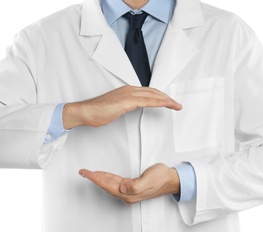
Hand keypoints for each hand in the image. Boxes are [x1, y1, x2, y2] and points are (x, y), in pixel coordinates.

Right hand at [63, 86, 181, 128]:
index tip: (169, 102)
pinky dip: (158, 102)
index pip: (148, 92)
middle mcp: (129, 90)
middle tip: (177, 105)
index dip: (160, 96)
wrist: (85, 112)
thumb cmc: (96, 112)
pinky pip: (147, 101)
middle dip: (167, 98)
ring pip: (152, 95)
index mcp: (126, 91)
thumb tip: (128, 108)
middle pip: (153, 92)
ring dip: (166, 100)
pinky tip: (166, 105)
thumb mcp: (114, 108)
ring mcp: (128, 94)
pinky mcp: (126, 101)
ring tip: (176, 106)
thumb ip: (123, 106)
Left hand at [79, 163, 179, 204]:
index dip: (95, 178)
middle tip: (82, 171)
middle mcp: (127, 194)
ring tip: (88, 173)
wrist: (171, 179)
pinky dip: (107, 177)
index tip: (85, 173)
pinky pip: (115, 182)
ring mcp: (129, 191)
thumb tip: (122, 187)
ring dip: (98, 178)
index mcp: (129, 194)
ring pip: (109, 183)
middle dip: (93, 178)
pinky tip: (103, 175)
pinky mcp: (131, 186)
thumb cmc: (161, 178)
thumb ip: (135, 185)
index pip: (107, 185)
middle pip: (105, 185)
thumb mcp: (149, 180)